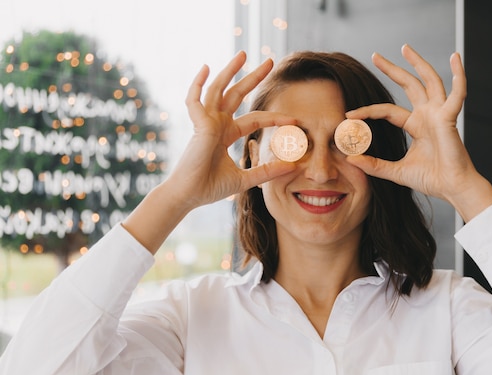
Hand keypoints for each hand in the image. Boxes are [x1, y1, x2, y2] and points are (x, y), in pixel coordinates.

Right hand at [123, 52, 296, 252]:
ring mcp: (206, 122)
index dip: (274, 118)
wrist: (190, 196)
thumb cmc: (210, 188)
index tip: (295, 120)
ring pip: (219, 90)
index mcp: (226, 134)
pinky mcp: (198, 125)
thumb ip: (267, 171)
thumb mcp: (245, 179)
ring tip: (243, 53)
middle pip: (237, 94)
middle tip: (270, 61)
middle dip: (253, 77)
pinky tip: (205, 68)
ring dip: (230, 71)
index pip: (255, 119)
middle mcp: (217, 124)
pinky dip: (198, 84)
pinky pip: (195, 100)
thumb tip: (293, 167)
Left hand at [345, 44, 491, 220]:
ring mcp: (439, 114)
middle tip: (375, 55)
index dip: (368, 110)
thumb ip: (374, 165)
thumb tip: (349, 159)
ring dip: (418, 63)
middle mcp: (427, 115)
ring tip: (405, 48)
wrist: (452, 189)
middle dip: (393, 69)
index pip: (388, 110)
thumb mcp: (395, 172)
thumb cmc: (431, 180)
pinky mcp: (449, 118)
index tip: (349, 113)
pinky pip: (457, 94)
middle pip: (409, 85)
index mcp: (416, 125)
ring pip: (429, 81)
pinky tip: (456, 59)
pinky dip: (459, 76)